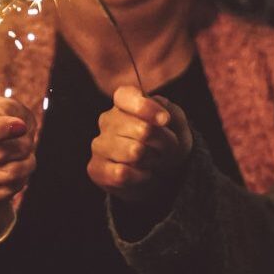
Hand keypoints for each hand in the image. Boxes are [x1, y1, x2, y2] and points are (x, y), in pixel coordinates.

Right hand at [0, 94, 34, 241]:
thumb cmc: (1, 119)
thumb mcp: (8, 106)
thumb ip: (11, 112)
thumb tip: (17, 128)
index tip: (21, 128)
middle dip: (20, 150)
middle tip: (29, 146)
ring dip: (21, 169)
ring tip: (27, 161)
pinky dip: (13, 186)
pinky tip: (19, 176)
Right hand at [88, 86, 192, 206]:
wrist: (160, 173)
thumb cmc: (166, 141)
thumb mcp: (176, 122)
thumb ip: (169, 113)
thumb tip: (161, 119)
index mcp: (123, 102)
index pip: (125, 96)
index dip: (146, 107)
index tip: (165, 120)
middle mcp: (107, 120)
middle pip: (143, 130)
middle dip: (162, 143)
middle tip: (162, 148)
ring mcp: (100, 145)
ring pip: (134, 152)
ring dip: (152, 161)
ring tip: (151, 161)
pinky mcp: (97, 169)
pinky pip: (122, 173)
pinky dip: (140, 176)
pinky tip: (141, 174)